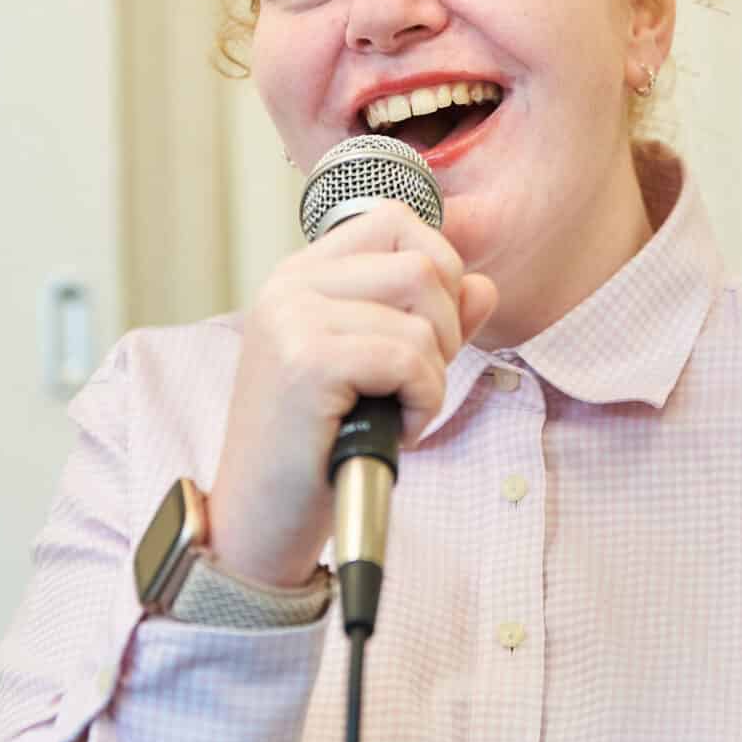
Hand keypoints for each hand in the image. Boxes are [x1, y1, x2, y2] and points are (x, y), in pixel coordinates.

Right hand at [206, 201, 499, 588]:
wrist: (258, 521)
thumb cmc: (315, 448)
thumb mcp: (377, 370)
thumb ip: (430, 322)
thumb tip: (483, 285)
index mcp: (301, 275)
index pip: (397, 221)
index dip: (439, 271)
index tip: (425, 332)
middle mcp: (290, 284)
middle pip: (423, 263)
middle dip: (446, 331)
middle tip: (412, 384)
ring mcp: (293, 317)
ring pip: (424, 315)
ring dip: (432, 375)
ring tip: (394, 411)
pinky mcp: (306, 360)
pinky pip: (411, 359)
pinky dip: (422, 403)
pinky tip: (391, 430)